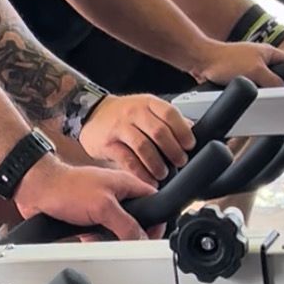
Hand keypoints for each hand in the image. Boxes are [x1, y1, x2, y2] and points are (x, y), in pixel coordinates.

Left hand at [14, 153, 154, 238]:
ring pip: (118, 231)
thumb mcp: (104, 207)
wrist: (37, 191)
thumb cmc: (67, 187)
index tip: (152, 237)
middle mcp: (116, 194)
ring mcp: (102, 207)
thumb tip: (143, 241)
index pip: (154, 201)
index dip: (157, 220)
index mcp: (126, 184)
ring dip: (111, 240)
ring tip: (101, 239)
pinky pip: (102, 236)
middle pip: (136, 221)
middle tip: (124, 243)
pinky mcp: (89, 219)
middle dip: (130, 235)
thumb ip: (127, 225)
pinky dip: (97, 242)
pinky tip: (90, 241)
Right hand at [78, 93, 195, 182]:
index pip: (170, 113)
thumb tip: (192, 130)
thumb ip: (167, 119)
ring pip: (144, 147)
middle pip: (159, 132)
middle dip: (173, 151)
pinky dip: (141, 173)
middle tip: (179, 163)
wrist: (92, 114)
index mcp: (147, 103)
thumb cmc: (124, 115)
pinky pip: (128, 160)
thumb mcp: (146, 109)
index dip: (183, 131)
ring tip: (163, 174)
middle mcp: (133, 112)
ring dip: (158, 165)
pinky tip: (148, 180)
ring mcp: (119, 127)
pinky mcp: (108, 143)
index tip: (189, 146)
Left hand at [195, 39, 283, 88]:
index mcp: (269, 52)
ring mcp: (249, 67)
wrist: (202, 61)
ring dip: (260, 91)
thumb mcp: (257, 72)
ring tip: (256, 93)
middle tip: (273, 95)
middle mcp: (260, 58)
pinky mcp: (239, 76)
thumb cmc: (225, 60)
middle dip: (275, 87)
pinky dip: (249, 92)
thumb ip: (274, 82)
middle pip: (277, 77)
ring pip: (263, 84)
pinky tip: (246, 95)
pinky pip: (250, 87)